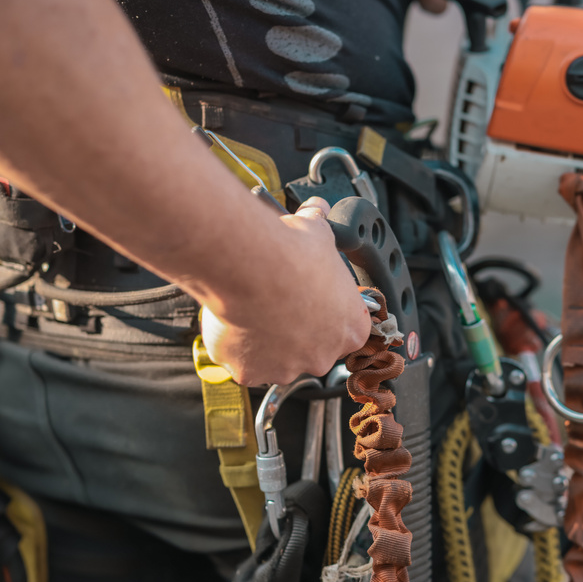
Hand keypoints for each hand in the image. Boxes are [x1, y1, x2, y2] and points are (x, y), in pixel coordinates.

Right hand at [200, 197, 368, 385]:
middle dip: (293, 330)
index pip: (344, 330)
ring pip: (274, 359)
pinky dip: (234, 346)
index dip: (323, 314)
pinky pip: (242, 363)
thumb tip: (318, 207)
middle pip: (309, 350)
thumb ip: (321, 225)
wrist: (253, 267)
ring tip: (251, 308)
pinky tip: (231, 320)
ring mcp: (286, 368)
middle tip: (275, 302)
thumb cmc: (292, 253)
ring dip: (264, 339)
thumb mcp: (317, 232)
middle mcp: (323, 357)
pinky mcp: (250, 373)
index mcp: (351, 328)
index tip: (307, 300)